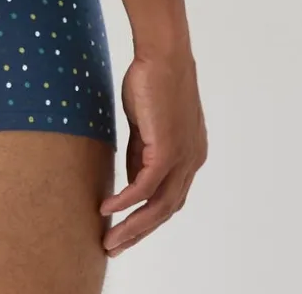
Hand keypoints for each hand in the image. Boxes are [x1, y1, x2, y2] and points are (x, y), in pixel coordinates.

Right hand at [99, 49, 207, 257]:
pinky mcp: (168, 150)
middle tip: (115, 247)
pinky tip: (108, 209)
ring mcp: (183, 158)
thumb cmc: (153, 81)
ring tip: (110, 239)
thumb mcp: (146, 126)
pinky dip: (126, 201)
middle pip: (165, 210)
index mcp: (190, 155)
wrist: (163, 54)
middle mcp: (192, 162)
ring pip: (158, 206)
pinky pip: (145, 186)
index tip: (126, 231)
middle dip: (139, 232)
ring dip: (132, 226)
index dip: (148, 218)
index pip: (170, 198)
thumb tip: (130, 180)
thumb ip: (141, 153)